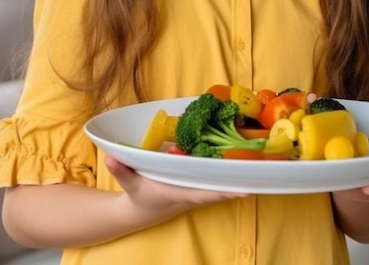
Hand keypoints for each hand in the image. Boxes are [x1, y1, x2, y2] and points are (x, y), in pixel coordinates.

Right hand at [104, 155, 245, 219]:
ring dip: (236, 179)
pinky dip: (227, 176)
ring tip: (257, 166)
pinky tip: (240, 165)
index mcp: (178, 193)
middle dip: (237, 184)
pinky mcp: (197, 188)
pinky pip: (215, 182)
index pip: (203, 194)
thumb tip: (110, 157)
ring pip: (220, 186)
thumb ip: (120, 170)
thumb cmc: (138, 196)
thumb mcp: (128, 183)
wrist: (141, 212)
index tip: (240, 189)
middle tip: (259, 173)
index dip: (222, 191)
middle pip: (219, 191)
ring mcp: (196, 192)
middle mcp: (191, 194)